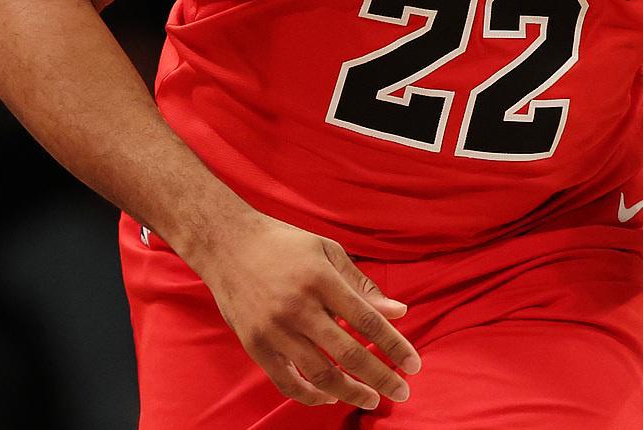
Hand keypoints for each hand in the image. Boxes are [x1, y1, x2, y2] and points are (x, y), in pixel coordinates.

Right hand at [191, 211, 421, 408]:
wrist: (227, 244)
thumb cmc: (285, 244)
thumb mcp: (328, 252)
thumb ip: (362, 285)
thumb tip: (399, 312)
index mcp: (321, 279)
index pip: (367, 321)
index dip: (395, 346)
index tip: (415, 365)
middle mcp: (298, 307)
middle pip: (348, 352)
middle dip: (380, 377)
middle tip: (402, 392)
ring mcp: (274, 329)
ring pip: (319, 373)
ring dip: (350, 391)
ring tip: (371, 399)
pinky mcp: (255, 345)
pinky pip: (286, 381)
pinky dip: (310, 395)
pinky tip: (330, 397)